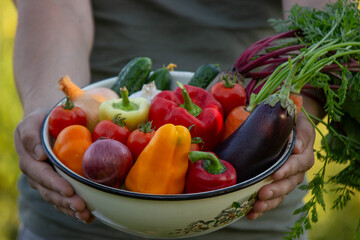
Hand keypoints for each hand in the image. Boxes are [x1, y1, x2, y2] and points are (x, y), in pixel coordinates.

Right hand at [14, 108, 93, 222]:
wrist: (45, 123)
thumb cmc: (40, 121)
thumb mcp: (31, 123)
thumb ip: (30, 136)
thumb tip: (39, 155)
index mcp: (30, 162)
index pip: (42, 176)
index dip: (55, 184)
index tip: (69, 191)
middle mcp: (37, 176)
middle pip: (50, 192)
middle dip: (66, 201)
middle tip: (82, 207)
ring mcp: (47, 183)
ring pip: (57, 199)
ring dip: (71, 209)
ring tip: (86, 215)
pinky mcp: (57, 185)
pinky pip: (63, 200)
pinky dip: (74, 210)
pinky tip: (88, 216)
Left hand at [246, 113, 315, 219]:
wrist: (289, 125)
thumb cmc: (291, 121)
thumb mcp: (297, 120)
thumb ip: (299, 131)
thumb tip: (298, 147)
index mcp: (304, 153)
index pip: (298, 164)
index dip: (288, 170)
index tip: (275, 174)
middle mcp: (297, 169)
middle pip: (289, 183)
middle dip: (276, 190)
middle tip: (262, 194)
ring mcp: (287, 179)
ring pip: (281, 194)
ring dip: (269, 202)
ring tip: (255, 207)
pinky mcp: (277, 184)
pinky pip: (273, 198)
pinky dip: (263, 207)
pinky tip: (251, 214)